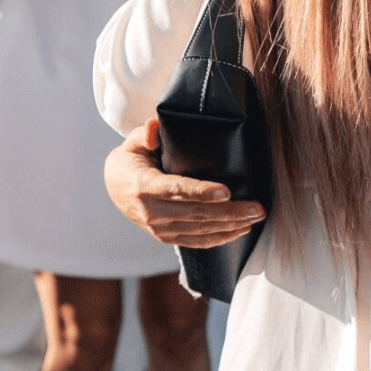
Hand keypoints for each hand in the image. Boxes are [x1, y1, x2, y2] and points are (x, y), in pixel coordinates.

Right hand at [104, 120, 265, 247]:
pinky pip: (194, 241)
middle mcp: (151, 211)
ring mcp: (158, 228)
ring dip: (229, 226)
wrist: (113, 186)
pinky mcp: (165, 236)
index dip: (202, 192)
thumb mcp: (133, 141)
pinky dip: (217, 238)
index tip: (227, 192)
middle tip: (258, 208)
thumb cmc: (132, 157)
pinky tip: (238, 232)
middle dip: (230, 212)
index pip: (176, 189)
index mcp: (144, 185)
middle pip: (195, 213)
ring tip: (255, 218)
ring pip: (198, 230)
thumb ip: (145, 132)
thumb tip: (153, 128)